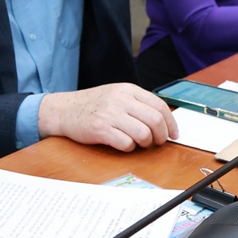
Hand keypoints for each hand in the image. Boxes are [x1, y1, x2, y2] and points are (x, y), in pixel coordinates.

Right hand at [37, 84, 177, 150]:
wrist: (63, 110)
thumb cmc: (92, 105)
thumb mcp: (116, 95)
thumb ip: (137, 103)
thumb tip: (163, 120)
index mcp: (128, 90)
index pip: (159, 105)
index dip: (171, 122)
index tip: (174, 134)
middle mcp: (121, 100)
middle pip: (155, 120)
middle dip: (161, 136)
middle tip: (157, 142)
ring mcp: (110, 114)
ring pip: (143, 134)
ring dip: (145, 143)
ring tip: (138, 143)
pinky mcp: (101, 129)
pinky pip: (126, 144)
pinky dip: (129, 148)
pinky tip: (122, 143)